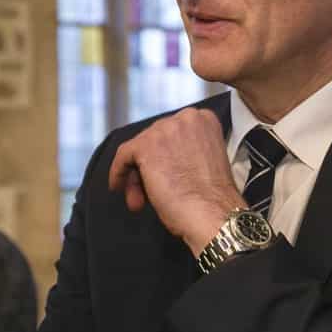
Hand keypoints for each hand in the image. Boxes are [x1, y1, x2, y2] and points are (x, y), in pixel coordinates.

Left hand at [108, 107, 241, 254]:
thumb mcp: (204, 161)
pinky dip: (118, 172)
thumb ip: (184, 151)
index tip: (166, 174)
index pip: (172, 133)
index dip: (165, 156)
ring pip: (139, 149)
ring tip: (140, 200)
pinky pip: (123, 155)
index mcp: (204, 119)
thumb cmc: (213, 199)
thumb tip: (159, 161)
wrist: (213, 214)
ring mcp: (165, 129)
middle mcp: (185, 118)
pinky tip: (118, 187)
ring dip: (137, 176)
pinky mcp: (146, 146)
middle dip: (149, 167)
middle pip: (154, 140)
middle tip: (149, 193)